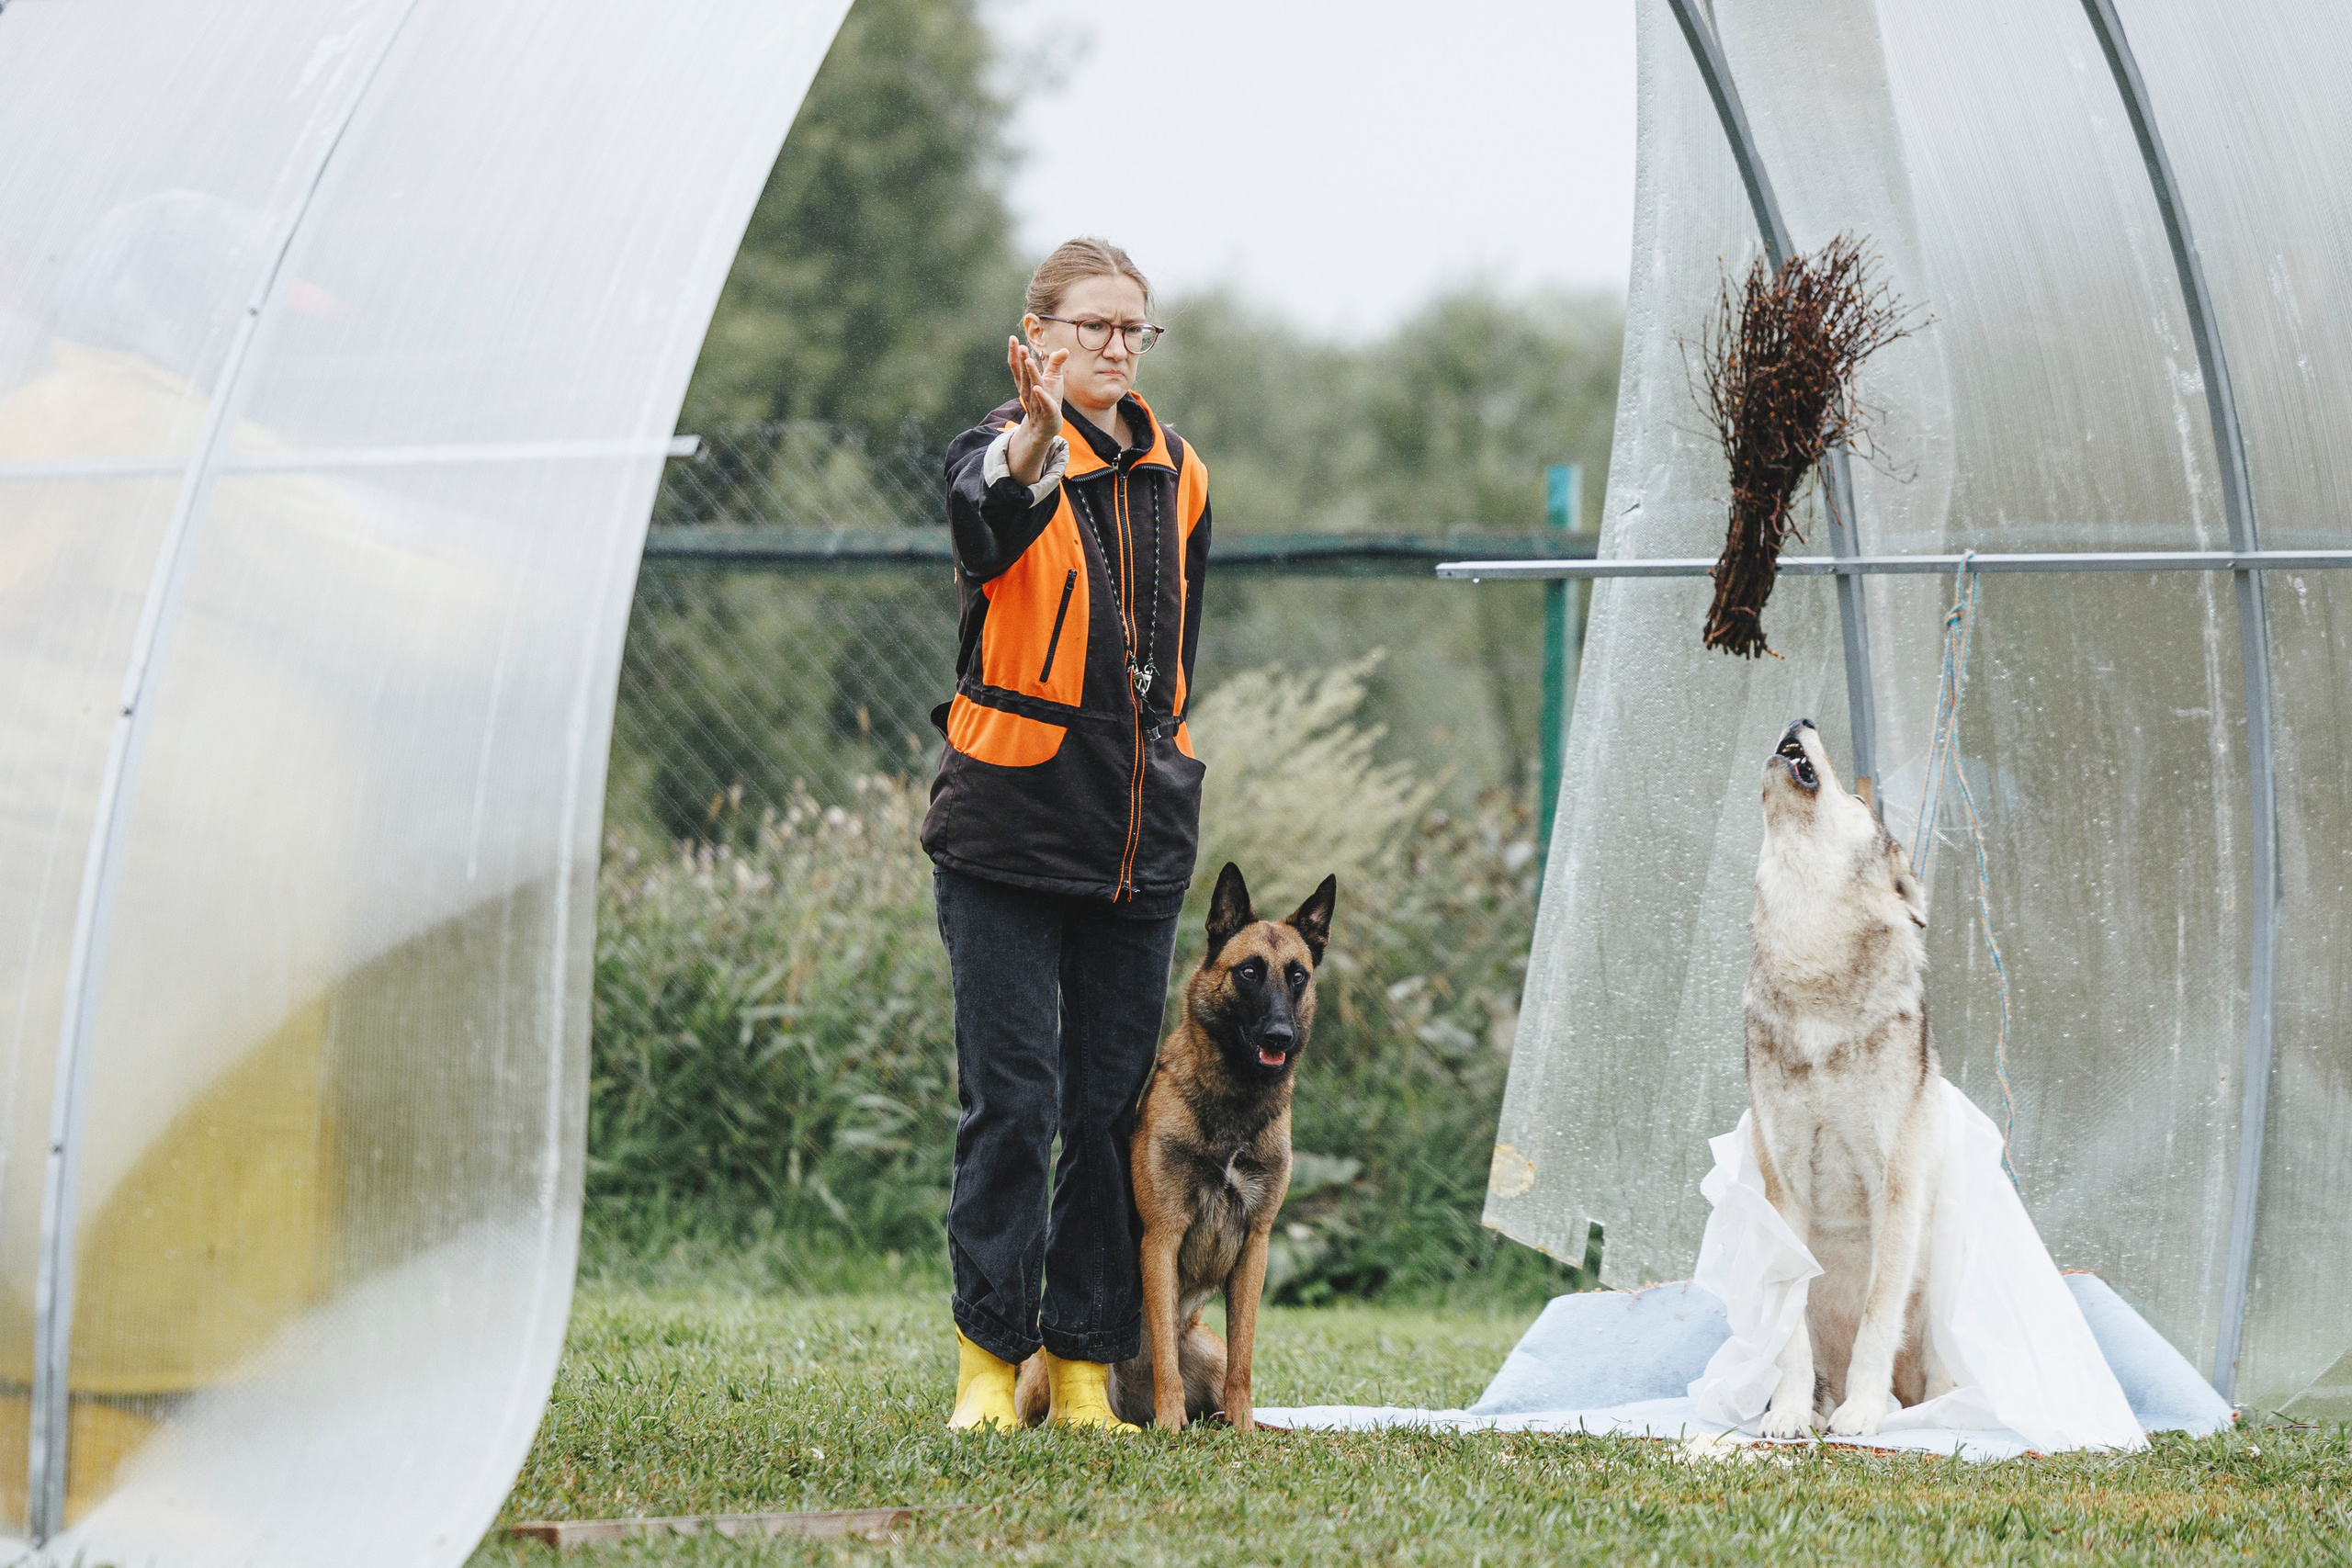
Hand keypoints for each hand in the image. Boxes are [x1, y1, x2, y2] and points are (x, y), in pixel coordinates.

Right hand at [1005, 335, 1065, 485]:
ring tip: (1028, 361)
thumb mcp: (1052, 380)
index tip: (1012, 338)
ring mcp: (1037, 402)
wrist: (1044, 428)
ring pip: (1033, 386)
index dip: (1015, 353)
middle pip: (1024, 373)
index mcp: (1027, 383)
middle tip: (1019, 344)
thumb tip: (1064, 349)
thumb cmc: (1047, 400)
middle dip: (1021, 359)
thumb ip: (1054, 364)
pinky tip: (1038, 388)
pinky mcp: (1047, 412)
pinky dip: (1041, 396)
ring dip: (1030, 373)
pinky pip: (1044, 403)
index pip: (1019, 366)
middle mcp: (1029, 391)